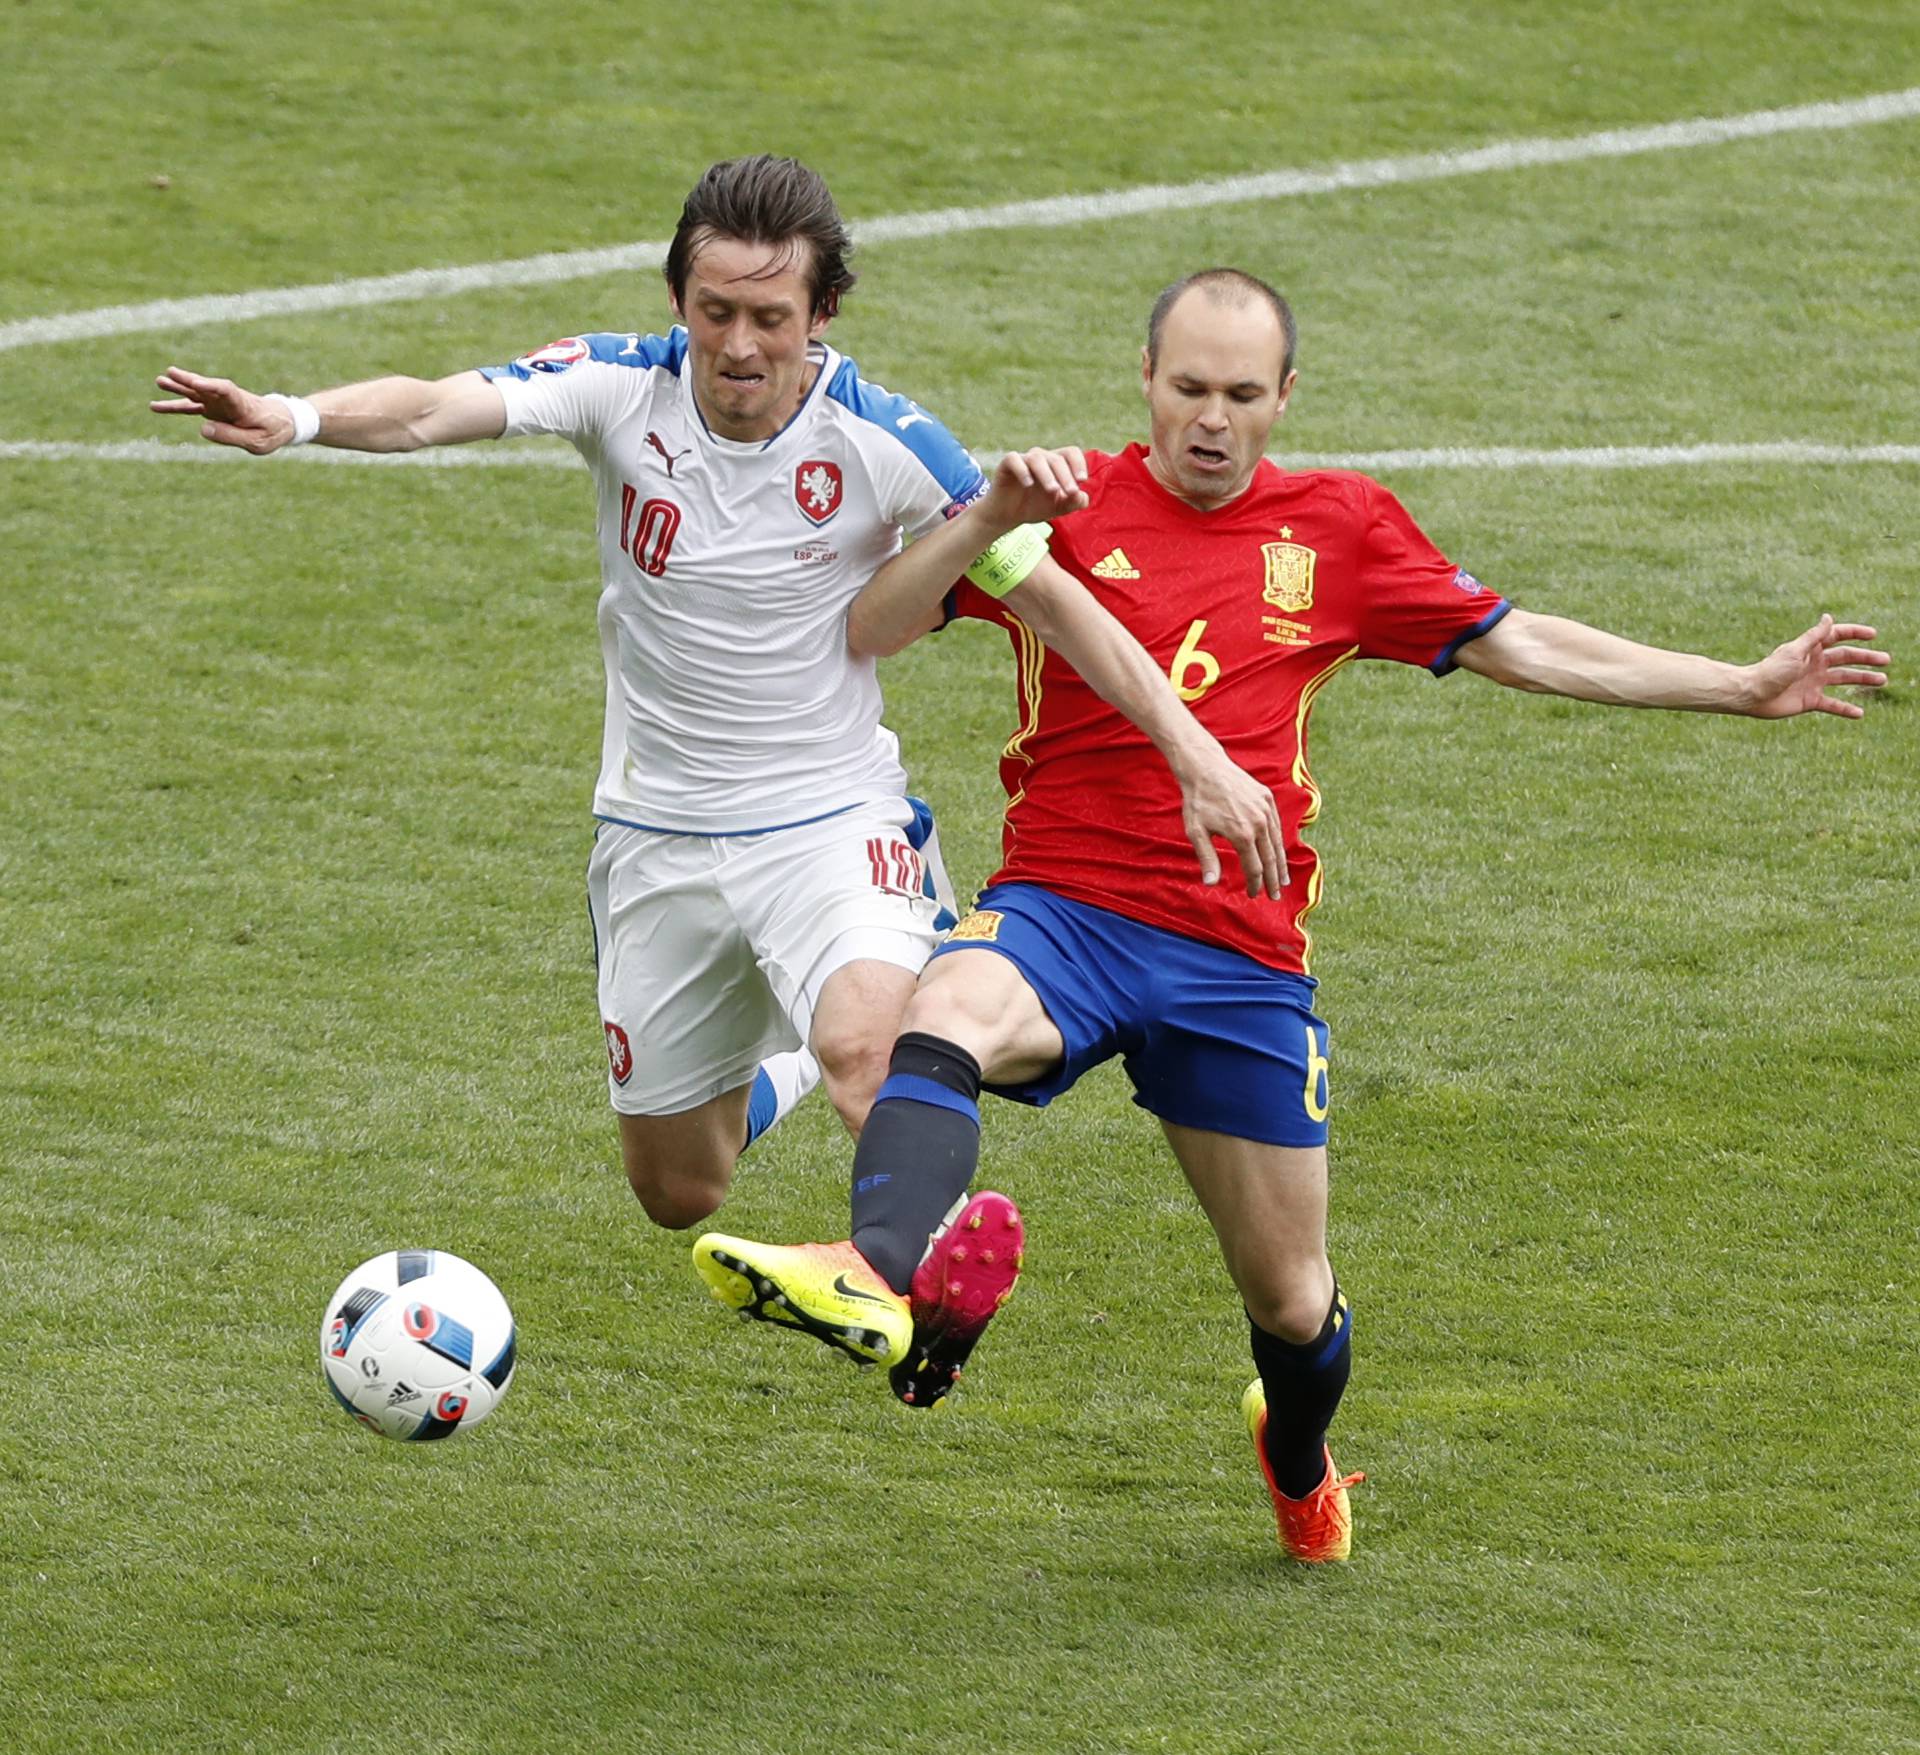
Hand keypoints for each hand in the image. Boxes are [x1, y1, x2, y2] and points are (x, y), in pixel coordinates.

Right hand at [150, 367, 295, 453]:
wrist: (280, 422)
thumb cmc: (271, 432)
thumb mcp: (257, 442)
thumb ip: (232, 436)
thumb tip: (203, 428)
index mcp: (242, 405)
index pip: (226, 391)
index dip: (211, 386)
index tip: (197, 383)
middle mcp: (227, 400)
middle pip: (206, 387)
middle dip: (190, 380)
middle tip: (171, 372)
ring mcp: (218, 403)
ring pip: (195, 394)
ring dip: (178, 387)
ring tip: (160, 380)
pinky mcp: (212, 409)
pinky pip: (190, 407)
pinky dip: (174, 407)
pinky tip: (155, 406)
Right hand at [980, 447, 1088, 529]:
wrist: (1008, 516)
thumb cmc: (1035, 507)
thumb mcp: (1058, 508)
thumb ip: (1073, 503)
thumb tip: (1083, 496)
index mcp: (1055, 463)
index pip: (1071, 453)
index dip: (1079, 464)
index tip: (1082, 480)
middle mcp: (1041, 457)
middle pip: (1057, 458)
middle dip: (1066, 476)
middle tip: (1071, 492)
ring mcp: (1023, 459)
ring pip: (1037, 458)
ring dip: (1047, 474)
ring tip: (1053, 491)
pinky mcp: (1006, 464)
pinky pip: (1014, 459)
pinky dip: (1022, 470)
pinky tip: (1028, 484)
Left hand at [1174, 742, 1286, 895]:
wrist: (1205, 767)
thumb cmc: (1197, 801)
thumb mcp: (1196, 832)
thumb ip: (1207, 858)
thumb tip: (1210, 884)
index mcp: (1242, 834)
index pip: (1254, 868)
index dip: (1255, 884)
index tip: (1254, 895)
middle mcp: (1259, 822)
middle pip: (1271, 859)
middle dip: (1273, 880)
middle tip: (1275, 896)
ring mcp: (1265, 809)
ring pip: (1277, 843)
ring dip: (1281, 863)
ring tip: (1282, 880)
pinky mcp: (1267, 798)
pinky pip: (1276, 825)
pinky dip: (1278, 842)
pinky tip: (1278, 852)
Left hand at [1743, 615, 1889, 718]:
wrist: (1751, 695)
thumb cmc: (1770, 670)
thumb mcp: (1795, 651)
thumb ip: (1814, 636)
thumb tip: (1828, 617)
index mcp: (1810, 649)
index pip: (1837, 636)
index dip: (1855, 634)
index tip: (1873, 635)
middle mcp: (1815, 664)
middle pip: (1846, 658)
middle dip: (1866, 658)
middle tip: (1886, 660)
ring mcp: (1813, 682)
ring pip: (1844, 679)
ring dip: (1863, 679)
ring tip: (1882, 681)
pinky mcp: (1810, 701)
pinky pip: (1832, 705)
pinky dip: (1846, 709)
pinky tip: (1860, 713)